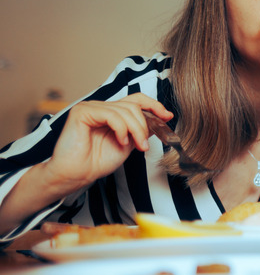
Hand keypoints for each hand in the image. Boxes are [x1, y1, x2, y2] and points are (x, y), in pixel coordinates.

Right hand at [43, 93, 172, 190]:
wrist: (77, 175)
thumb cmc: (97, 161)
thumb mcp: (128, 143)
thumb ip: (141, 129)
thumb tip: (159, 119)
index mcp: (111, 112)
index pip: (136, 99)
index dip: (154, 105)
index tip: (167, 116)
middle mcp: (101, 106)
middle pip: (134, 105)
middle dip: (145, 125)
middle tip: (144, 145)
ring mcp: (91, 107)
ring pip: (125, 110)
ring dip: (136, 130)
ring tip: (136, 146)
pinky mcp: (82, 112)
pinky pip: (111, 115)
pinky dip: (121, 129)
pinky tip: (121, 141)